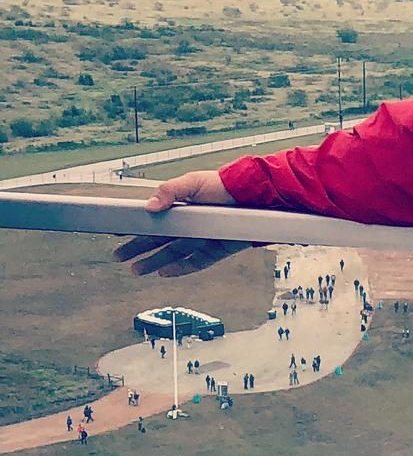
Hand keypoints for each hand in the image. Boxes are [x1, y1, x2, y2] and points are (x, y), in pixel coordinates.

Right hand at [112, 170, 250, 275]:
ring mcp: (201, 239)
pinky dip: (180, 269)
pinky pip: (196, 263)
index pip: (151, 220)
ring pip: (173, 254)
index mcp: (178, 209)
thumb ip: (169, 191)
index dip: (134, 226)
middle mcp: (188, 226)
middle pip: (157, 240)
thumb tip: (148, 206)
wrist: (253, 195)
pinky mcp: (216, 250)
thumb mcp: (192, 182)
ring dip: (154, 262)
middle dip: (137, 249)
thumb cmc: (222, 185)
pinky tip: (164, 273)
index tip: (115, 232)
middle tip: (119, 256)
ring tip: (136, 270)